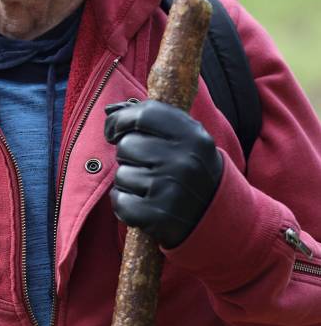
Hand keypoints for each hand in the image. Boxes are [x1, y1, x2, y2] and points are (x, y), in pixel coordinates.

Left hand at [104, 99, 222, 248]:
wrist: (215, 212)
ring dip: (128, 181)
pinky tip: (142, 203)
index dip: (120, 120)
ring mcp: (172, 188)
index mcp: (192, 135)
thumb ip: (150, 117)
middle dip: (128, 155)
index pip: (143, 114)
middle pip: (126, 145)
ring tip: (150, 186)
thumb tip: (110, 110)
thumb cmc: (189, 166)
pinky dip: (124, 203)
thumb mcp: (184, 136)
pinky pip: (120, 200)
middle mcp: (184, 160)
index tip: (115, 131)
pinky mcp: (159, 215)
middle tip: (147, 165)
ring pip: (121, 174)